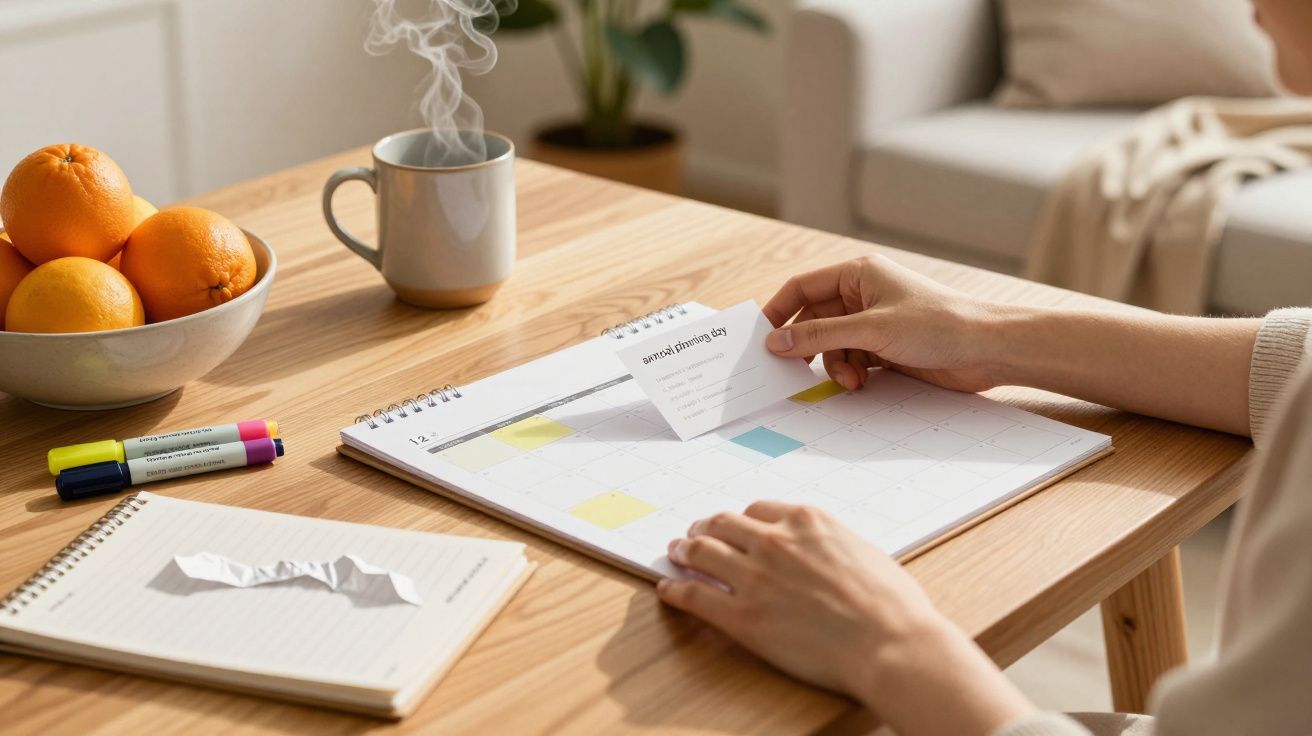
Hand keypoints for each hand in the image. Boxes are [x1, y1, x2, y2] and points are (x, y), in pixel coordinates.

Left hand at [658, 502, 1035, 734]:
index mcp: (806, 520)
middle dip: (705, 527)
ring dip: (684, 550)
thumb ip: (832, 544)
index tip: (733, 524)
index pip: (758, 508)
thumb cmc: (892, 605)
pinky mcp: (742, 616)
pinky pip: (694, 596)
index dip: (740, 518)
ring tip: (676, 552)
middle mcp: (774, 540)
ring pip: (702, 552)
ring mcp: (754, 576)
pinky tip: (668, 589)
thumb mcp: (863, 552)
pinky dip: (676, 590)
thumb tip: (824, 551)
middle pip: (723, 523)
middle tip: (694, 533)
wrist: (890, 642)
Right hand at [762, 254, 1007, 392]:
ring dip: (833, 365)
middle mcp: (863, 294)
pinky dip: (850, 373)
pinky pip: (851, 360)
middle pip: (815, 321)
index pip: (803, 288)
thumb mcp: (870, 330)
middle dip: (807, 347)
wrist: (987, 349)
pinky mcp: (886, 347)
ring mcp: (874, 322)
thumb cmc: (938, 324)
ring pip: (832, 345)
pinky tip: (861, 383)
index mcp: (858, 273)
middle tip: (791, 371)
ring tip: (849, 381)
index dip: (779, 312)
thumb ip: (818, 337)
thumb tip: (775, 342)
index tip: (761, 338)